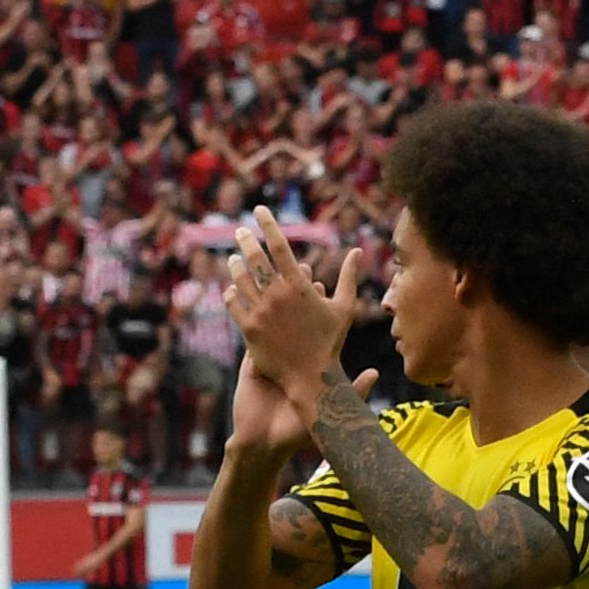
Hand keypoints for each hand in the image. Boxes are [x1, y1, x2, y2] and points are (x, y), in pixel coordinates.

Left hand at [225, 208, 357, 418]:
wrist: (312, 378)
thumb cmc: (331, 342)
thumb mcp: (345, 308)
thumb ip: (349, 277)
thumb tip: (357, 251)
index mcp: (299, 286)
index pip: (279, 246)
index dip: (268, 224)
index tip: (260, 210)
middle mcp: (277, 295)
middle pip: (255, 257)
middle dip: (245, 240)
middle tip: (239, 231)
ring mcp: (260, 311)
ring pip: (240, 279)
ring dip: (235, 265)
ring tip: (234, 259)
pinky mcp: (248, 328)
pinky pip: (233, 302)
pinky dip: (231, 292)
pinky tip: (231, 287)